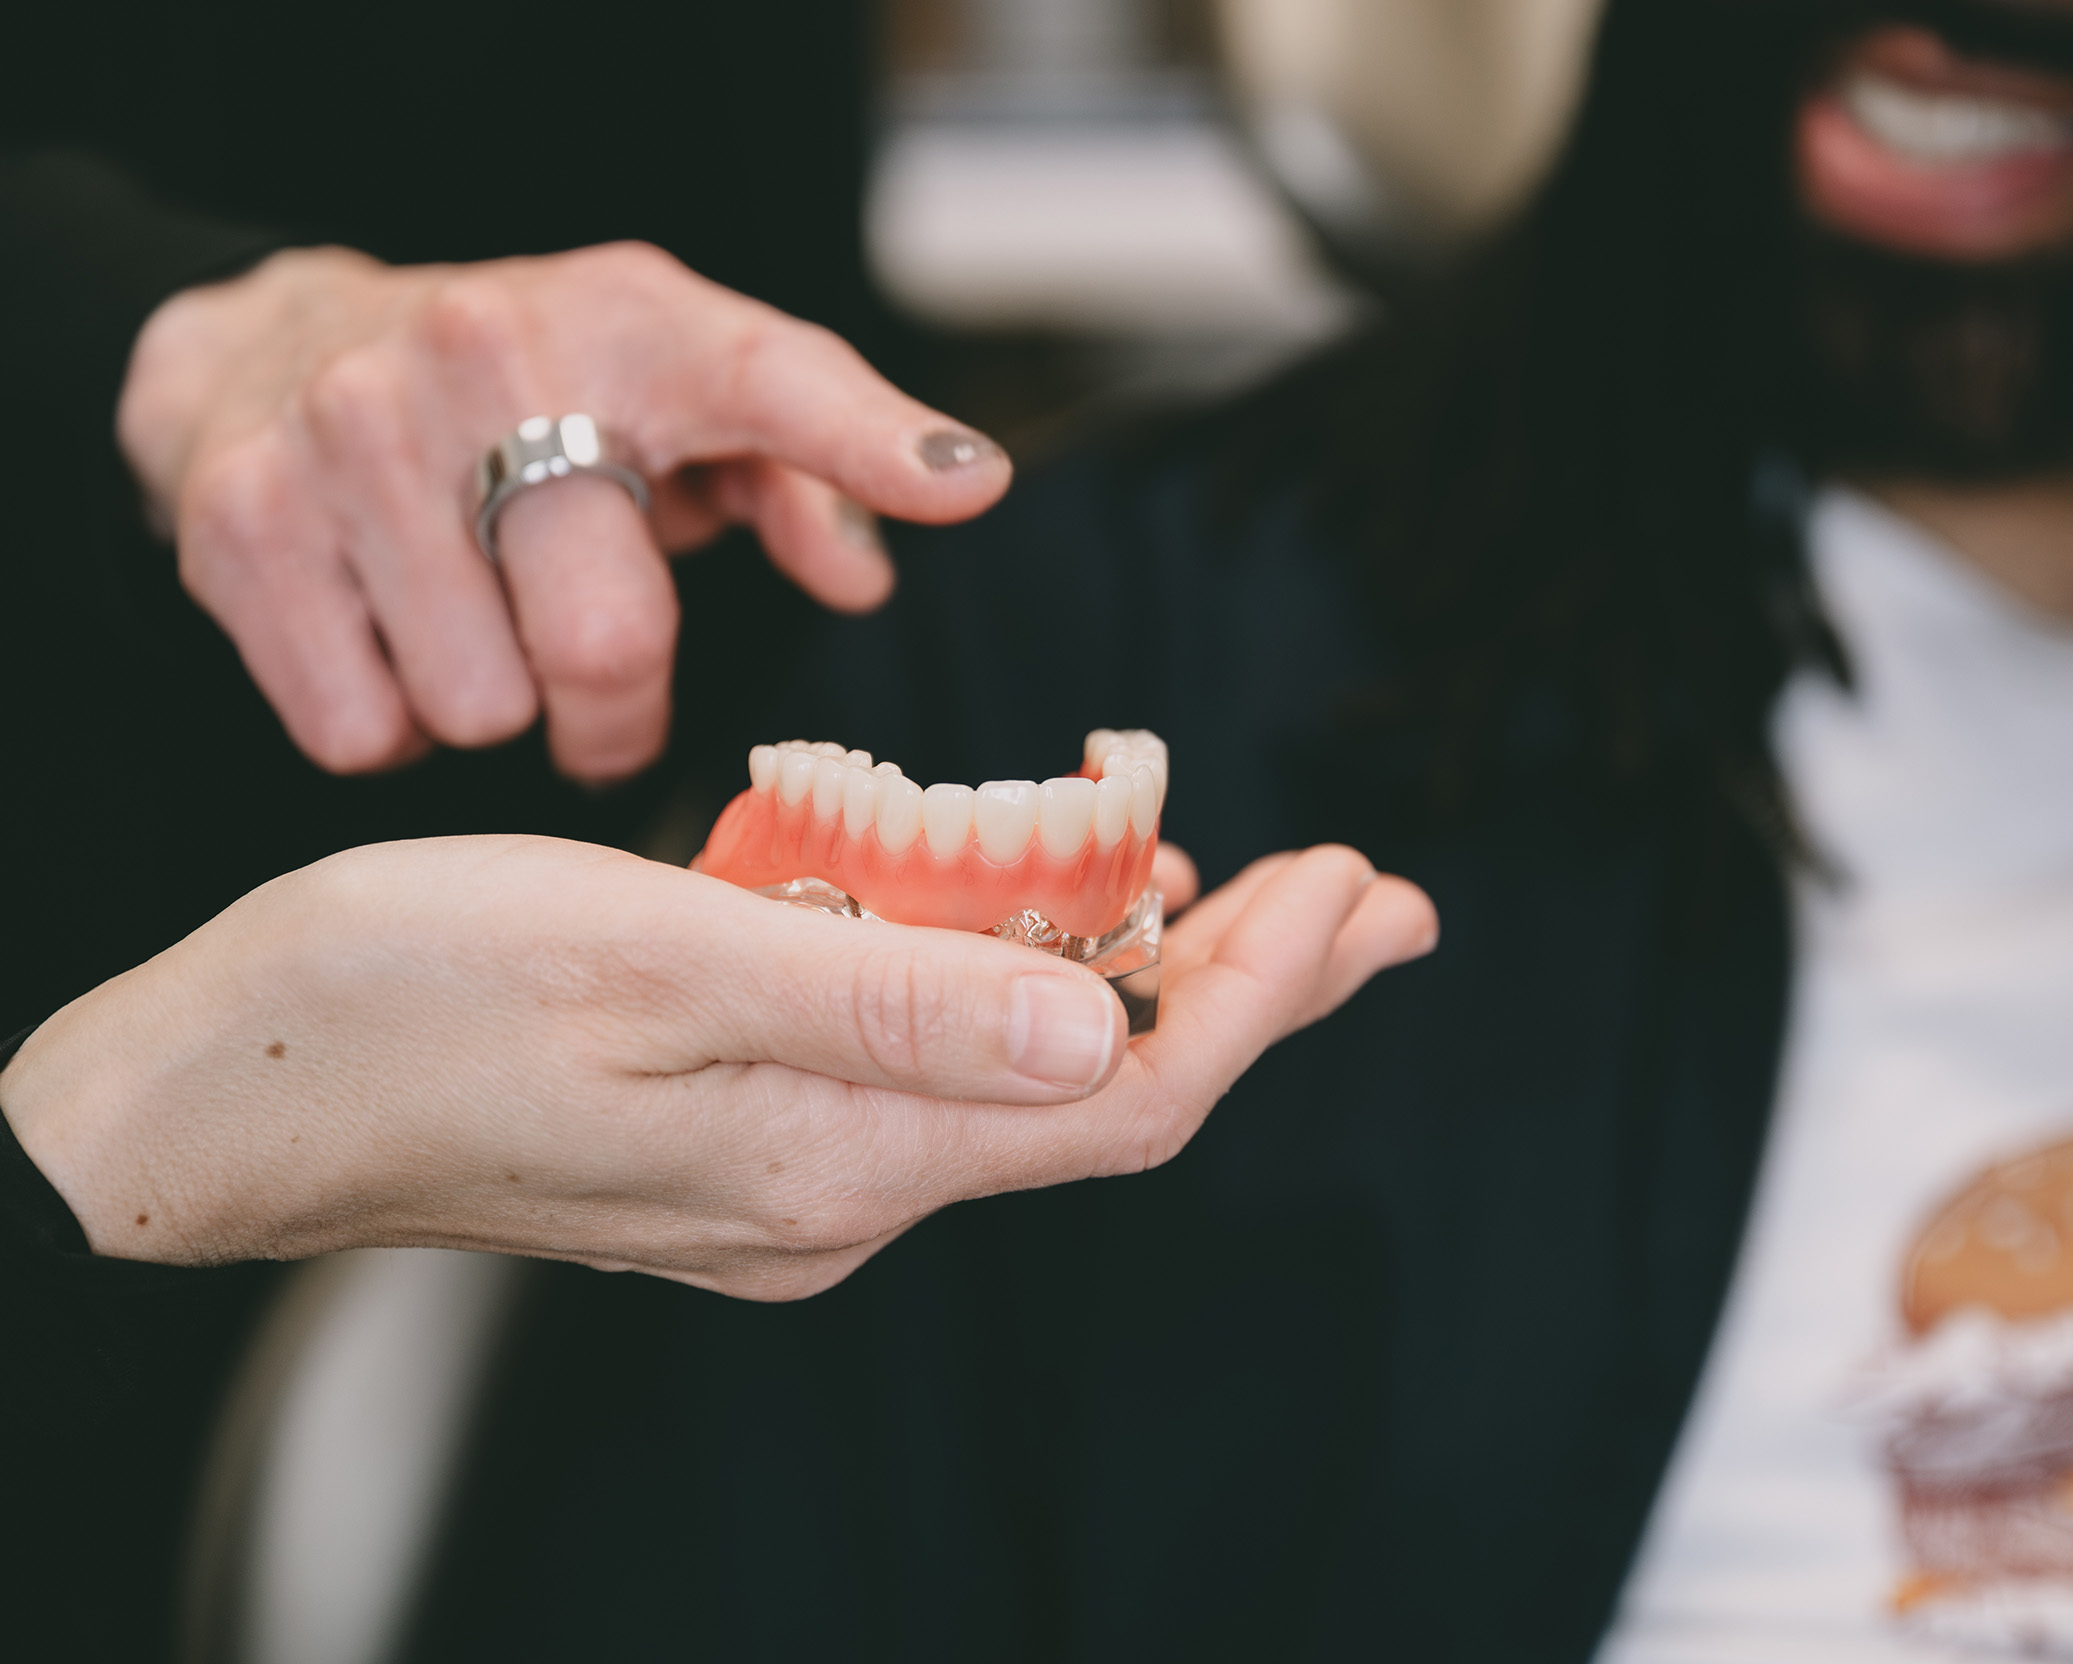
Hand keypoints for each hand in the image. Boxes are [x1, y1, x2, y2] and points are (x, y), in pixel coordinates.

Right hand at [0, 838, 1434, 1299]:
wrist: (226, 1093)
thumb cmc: (402, 1001)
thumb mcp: (646, 960)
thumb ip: (883, 1004)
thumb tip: (1094, 1036)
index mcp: (834, 1156)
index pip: (1125, 1097)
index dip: (1259, 994)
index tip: (1350, 884)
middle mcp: (840, 1194)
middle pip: (1109, 1100)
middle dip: (1257, 989)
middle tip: (1378, 898)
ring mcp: (794, 1178)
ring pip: (1030, 1081)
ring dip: (1152, 983)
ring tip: (1262, 895)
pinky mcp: (746, 1138)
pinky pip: (936, 1068)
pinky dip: (1023, 986)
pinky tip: (1051, 921)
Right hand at [117, 244, 1011, 781]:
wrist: (271, 346)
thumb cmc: (532, 394)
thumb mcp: (676, 392)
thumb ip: (805, 472)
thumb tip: (870, 572)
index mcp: (632, 326)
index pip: (770, 378)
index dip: (870, 441)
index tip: (960, 487)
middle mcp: (485, 360)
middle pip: (602, 644)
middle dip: (613, 706)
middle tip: (595, 678)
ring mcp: (349, 440)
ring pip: (477, 708)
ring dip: (492, 709)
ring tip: (475, 629)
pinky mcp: (241, 525)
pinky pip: (361, 728)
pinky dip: (387, 722)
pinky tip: (390, 639)